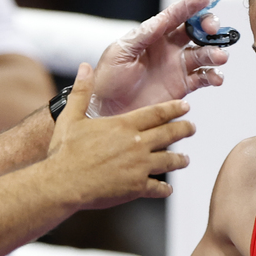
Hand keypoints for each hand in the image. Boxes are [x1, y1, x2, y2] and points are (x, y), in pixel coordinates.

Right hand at [45, 63, 192, 209]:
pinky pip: (157, 188)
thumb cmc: (65, 151)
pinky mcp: (136, 188)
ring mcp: (139, 167)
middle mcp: (137, 144)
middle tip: (192, 128)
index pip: (157, 113)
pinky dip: (164, 189)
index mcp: (124, 125)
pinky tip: (166, 189)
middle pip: (170, 134)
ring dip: (179, 160)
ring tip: (185, 159)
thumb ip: (81, 92)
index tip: (186, 107)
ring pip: (169, 161)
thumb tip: (84, 67)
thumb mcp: (71, 117)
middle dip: (184, 130)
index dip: (174, 109)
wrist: (63, 183)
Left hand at [89, 0, 228, 117]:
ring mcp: (176, 67)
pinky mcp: (182, 86)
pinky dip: (213, 76)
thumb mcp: (119, 52)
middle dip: (208, 26)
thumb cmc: (108, 80)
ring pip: (203, 54)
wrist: (107, 110)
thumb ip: (141, 36)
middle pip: (195, 31)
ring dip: (214, 52)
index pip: (175, 15)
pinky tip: (216, 78)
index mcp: (153, 35)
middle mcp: (168, 48)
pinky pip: (203, 78)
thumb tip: (160, 20)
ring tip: (219, 57)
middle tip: (212, 29)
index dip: (191, 5)